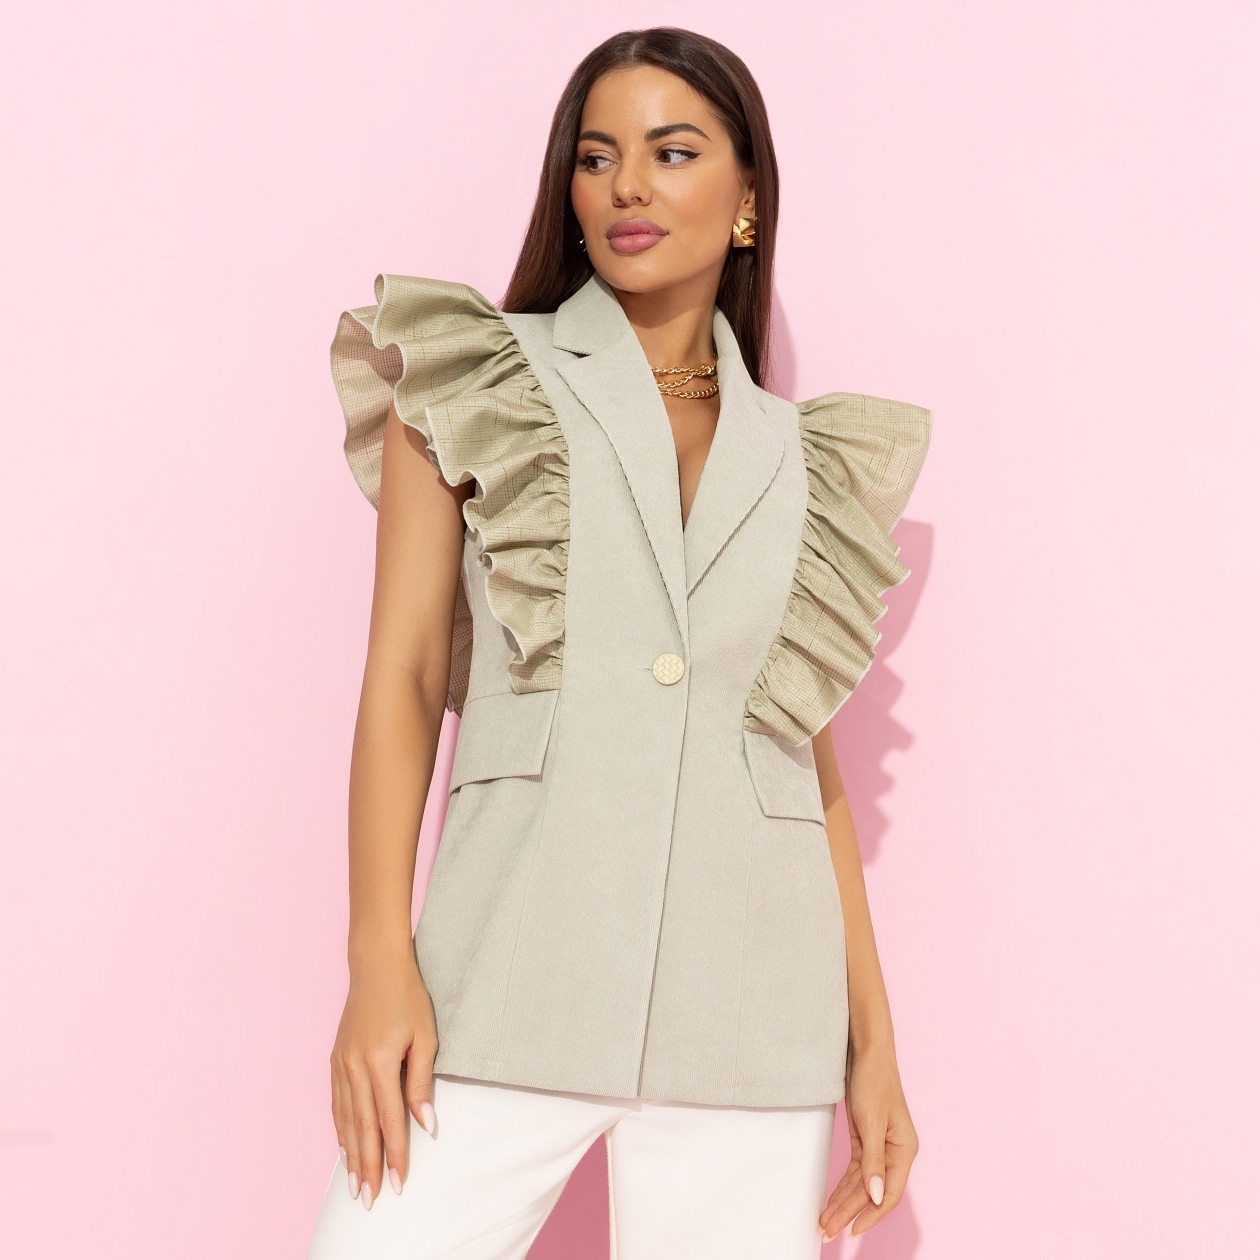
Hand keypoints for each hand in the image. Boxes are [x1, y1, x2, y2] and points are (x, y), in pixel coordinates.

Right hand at [330, 947, 437, 1209]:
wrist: (376, 966)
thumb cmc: (407, 997)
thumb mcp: (425, 1036)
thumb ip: (421, 1083)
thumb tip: (427, 1123)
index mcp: (379, 1062)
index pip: (390, 1120)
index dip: (395, 1154)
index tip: (398, 1183)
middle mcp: (354, 1067)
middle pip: (363, 1128)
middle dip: (367, 1166)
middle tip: (370, 1199)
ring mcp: (340, 1064)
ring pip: (346, 1120)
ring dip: (351, 1155)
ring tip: (355, 1185)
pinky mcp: (335, 1060)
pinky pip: (337, 1103)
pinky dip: (341, 1129)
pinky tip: (345, 1147)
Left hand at [819, 1044, 917, 1240]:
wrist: (865, 1050)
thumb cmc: (873, 1079)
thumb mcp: (871, 1121)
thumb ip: (873, 1162)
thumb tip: (876, 1198)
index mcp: (904, 1150)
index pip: (888, 1194)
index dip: (870, 1215)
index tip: (851, 1231)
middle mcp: (894, 1153)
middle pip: (871, 1192)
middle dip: (849, 1213)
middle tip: (826, 1231)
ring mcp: (880, 1147)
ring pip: (862, 1184)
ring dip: (844, 1203)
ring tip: (825, 1222)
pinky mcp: (866, 1139)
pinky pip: (856, 1170)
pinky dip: (844, 1186)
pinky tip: (833, 1201)